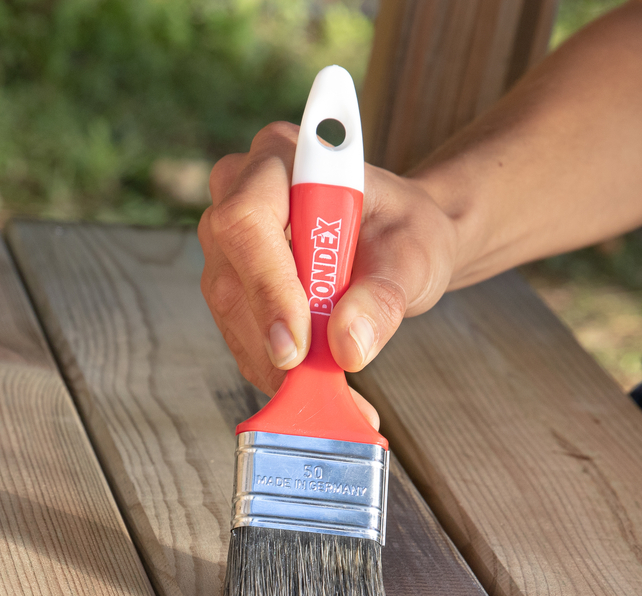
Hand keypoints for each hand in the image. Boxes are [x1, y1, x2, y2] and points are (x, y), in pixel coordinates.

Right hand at [198, 122, 457, 428]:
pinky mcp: (229, 280)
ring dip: (272, 359)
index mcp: (283, 159)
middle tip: (316, 384)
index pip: (248, 219)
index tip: (298, 345)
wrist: (397, 241)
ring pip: (230, 310)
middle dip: (271, 336)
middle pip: (229, 272)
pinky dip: (272, 366)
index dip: (267, 285)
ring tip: (326, 389)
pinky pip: (237, 331)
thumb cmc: (405, 232)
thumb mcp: (413, 258)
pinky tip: (311, 381)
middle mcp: (240, 190)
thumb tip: (347, 346)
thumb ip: (382, 297)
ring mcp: (227, 239)